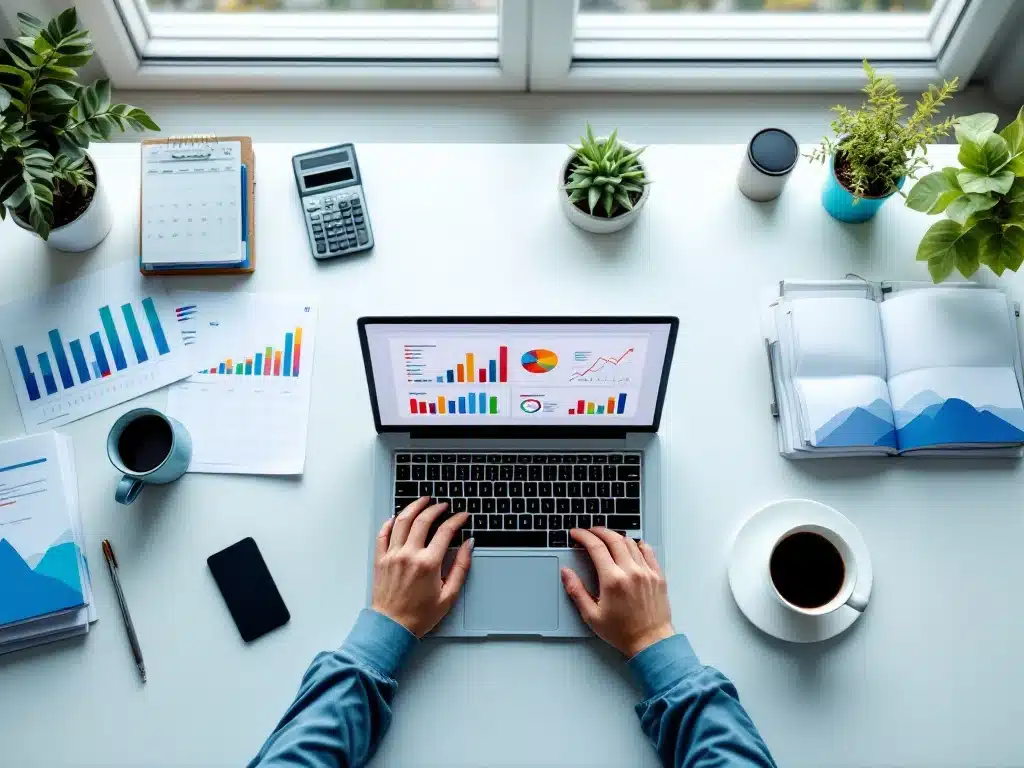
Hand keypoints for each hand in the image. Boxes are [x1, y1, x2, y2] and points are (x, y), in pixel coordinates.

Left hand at [371, 497, 472, 637]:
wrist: (392, 627)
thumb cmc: (419, 615)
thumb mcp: (449, 595)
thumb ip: (461, 567)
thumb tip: (469, 546)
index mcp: (428, 564)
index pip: (445, 531)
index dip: (456, 520)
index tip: (462, 516)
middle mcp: (409, 555)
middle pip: (423, 520)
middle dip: (435, 508)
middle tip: (443, 505)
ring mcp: (392, 555)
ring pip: (402, 521)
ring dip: (413, 507)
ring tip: (422, 501)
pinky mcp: (380, 559)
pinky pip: (382, 534)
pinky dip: (390, 522)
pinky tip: (396, 517)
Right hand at [561, 528, 673, 656]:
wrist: (651, 642)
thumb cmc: (622, 632)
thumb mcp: (592, 615)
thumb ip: (576, 591)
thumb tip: (566, 573)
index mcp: (612, 580)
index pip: (595, 547)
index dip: (583, 536)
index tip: (576, 534)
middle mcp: (631, 572)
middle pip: (613, 539)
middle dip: (598, 531)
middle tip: (589, 532)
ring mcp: (646, 572)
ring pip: (630, 542)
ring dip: (616, 537)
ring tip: (607, 539)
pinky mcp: (657, 576)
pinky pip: (648, 551)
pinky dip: (637, 544)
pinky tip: (631, 546)